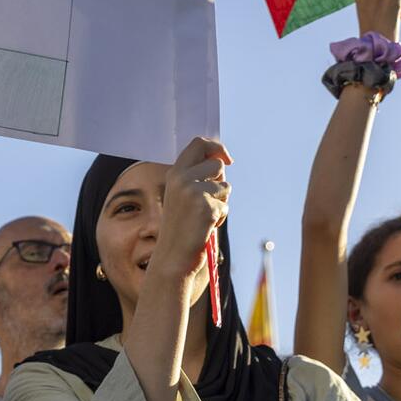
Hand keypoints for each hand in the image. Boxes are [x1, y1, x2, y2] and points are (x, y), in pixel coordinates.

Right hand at [148, 136, 231, 290]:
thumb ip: (198, 176)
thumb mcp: (184, 195)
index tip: (227, 158)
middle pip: (216, 163)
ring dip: (221, 201)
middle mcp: (181, 178)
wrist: (173, 256)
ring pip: (225, 186)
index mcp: (174, 173)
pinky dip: (220, 217)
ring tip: (204, 216)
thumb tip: (222, 160)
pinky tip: (205, 226)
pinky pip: (226, 206)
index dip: (217, 147)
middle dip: (220, 180)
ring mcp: (193, 192)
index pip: (199, 144)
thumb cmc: (182, 227)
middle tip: (210, 199)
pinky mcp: (205, 207)